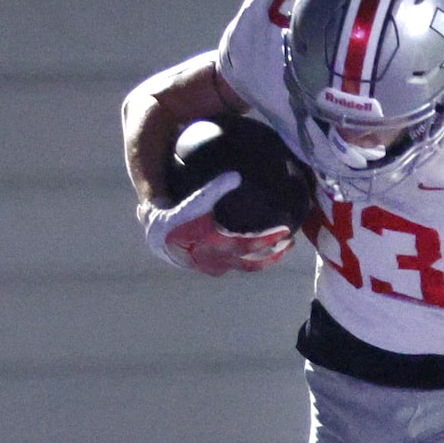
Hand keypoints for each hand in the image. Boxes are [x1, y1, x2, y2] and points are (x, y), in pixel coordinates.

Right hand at [142, 174, 293, 275]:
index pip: (249, 245)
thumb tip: (236, 176)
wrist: (154, 233)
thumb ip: (214, 188)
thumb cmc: (174, 215)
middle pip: (251, 264)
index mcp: (214, 246)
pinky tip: (253, 248)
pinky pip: (233, 265)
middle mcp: (215, 261)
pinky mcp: (207, 266)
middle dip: (273, 255)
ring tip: (277, 248)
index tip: (286, 231)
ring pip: (243, 267)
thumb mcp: (195, 201)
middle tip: (289, 243)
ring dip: (261, 259)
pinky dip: (246, 259)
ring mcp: (211, 267)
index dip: (270, 239)